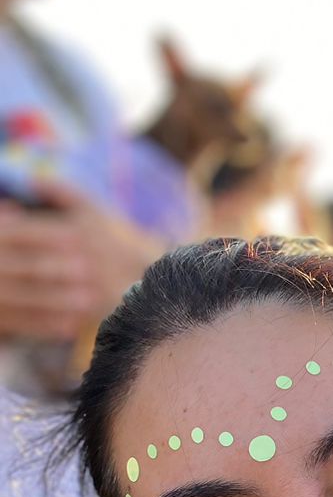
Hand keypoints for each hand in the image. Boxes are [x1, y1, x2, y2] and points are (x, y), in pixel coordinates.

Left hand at [0, 183, 161, 342]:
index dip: (2, 233)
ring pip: (37, 291)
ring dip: (12, 291)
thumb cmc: (114, 238)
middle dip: (1, 264)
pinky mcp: (91, 312)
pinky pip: (55, 316)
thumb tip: (31, 179)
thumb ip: (60, 192)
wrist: (154, 275)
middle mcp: (78, 260)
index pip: (24, 231)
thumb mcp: (91, 210)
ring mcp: (84, 288)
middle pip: (26, 263)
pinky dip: (32, 317)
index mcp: (73, 232)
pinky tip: (15, 315)